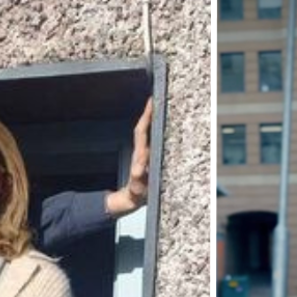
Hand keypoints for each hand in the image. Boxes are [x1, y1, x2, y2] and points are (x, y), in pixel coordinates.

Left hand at [106, 98, 153, 217]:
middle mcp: (142, 151)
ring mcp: (145, 153)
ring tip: (160, 105)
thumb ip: (137, 180)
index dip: (146, 117)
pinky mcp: (149, 157)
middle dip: (149, 112)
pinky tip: (164, 124)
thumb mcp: (137, 188)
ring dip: (153, 118)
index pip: (142, 131)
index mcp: (140, 155)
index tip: (151, 103)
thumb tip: (137, 170)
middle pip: (145, 127)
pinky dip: (156, 129)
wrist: (132, 199)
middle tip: (157, 97)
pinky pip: (153, 139)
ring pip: (149, 132)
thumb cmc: (137, 195)